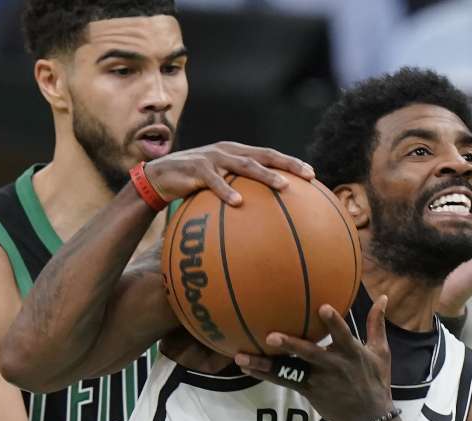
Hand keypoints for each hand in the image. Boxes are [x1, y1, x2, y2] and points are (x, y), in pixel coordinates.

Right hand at [143, 142, 313, 205]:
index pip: (269, 155)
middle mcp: (228, 151)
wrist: (158, 178)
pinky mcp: (196, 169)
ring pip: (245, 165)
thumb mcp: (217, 186)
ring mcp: (213, 158)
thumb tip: (261, 219)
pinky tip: (238, 203)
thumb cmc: (192, 186)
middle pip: (264, 155)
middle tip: (308, 176)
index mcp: (237, 153)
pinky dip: (226, 191)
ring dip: (266, 175)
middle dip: (288, 164)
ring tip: (283, 187)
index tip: (313, 175)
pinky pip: (214, 181)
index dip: (291, 162)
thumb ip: (237, 192)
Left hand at [235, 297, 392, 420]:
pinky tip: (245, 367)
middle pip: (309, 354)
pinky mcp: (308, 392)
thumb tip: (385, 297)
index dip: (333, 322)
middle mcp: (333, 366)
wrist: (370, 419)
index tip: (322, 307)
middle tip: (271, 336)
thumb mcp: (381, 353)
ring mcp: (318, 381)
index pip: (342, 335)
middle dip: (291, 345)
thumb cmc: (375, 382)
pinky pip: (283, 381)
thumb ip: (377, 324)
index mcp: (351, 353)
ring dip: (265, 364)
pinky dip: (264, 374)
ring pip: (288, 371)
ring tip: (242, 357)